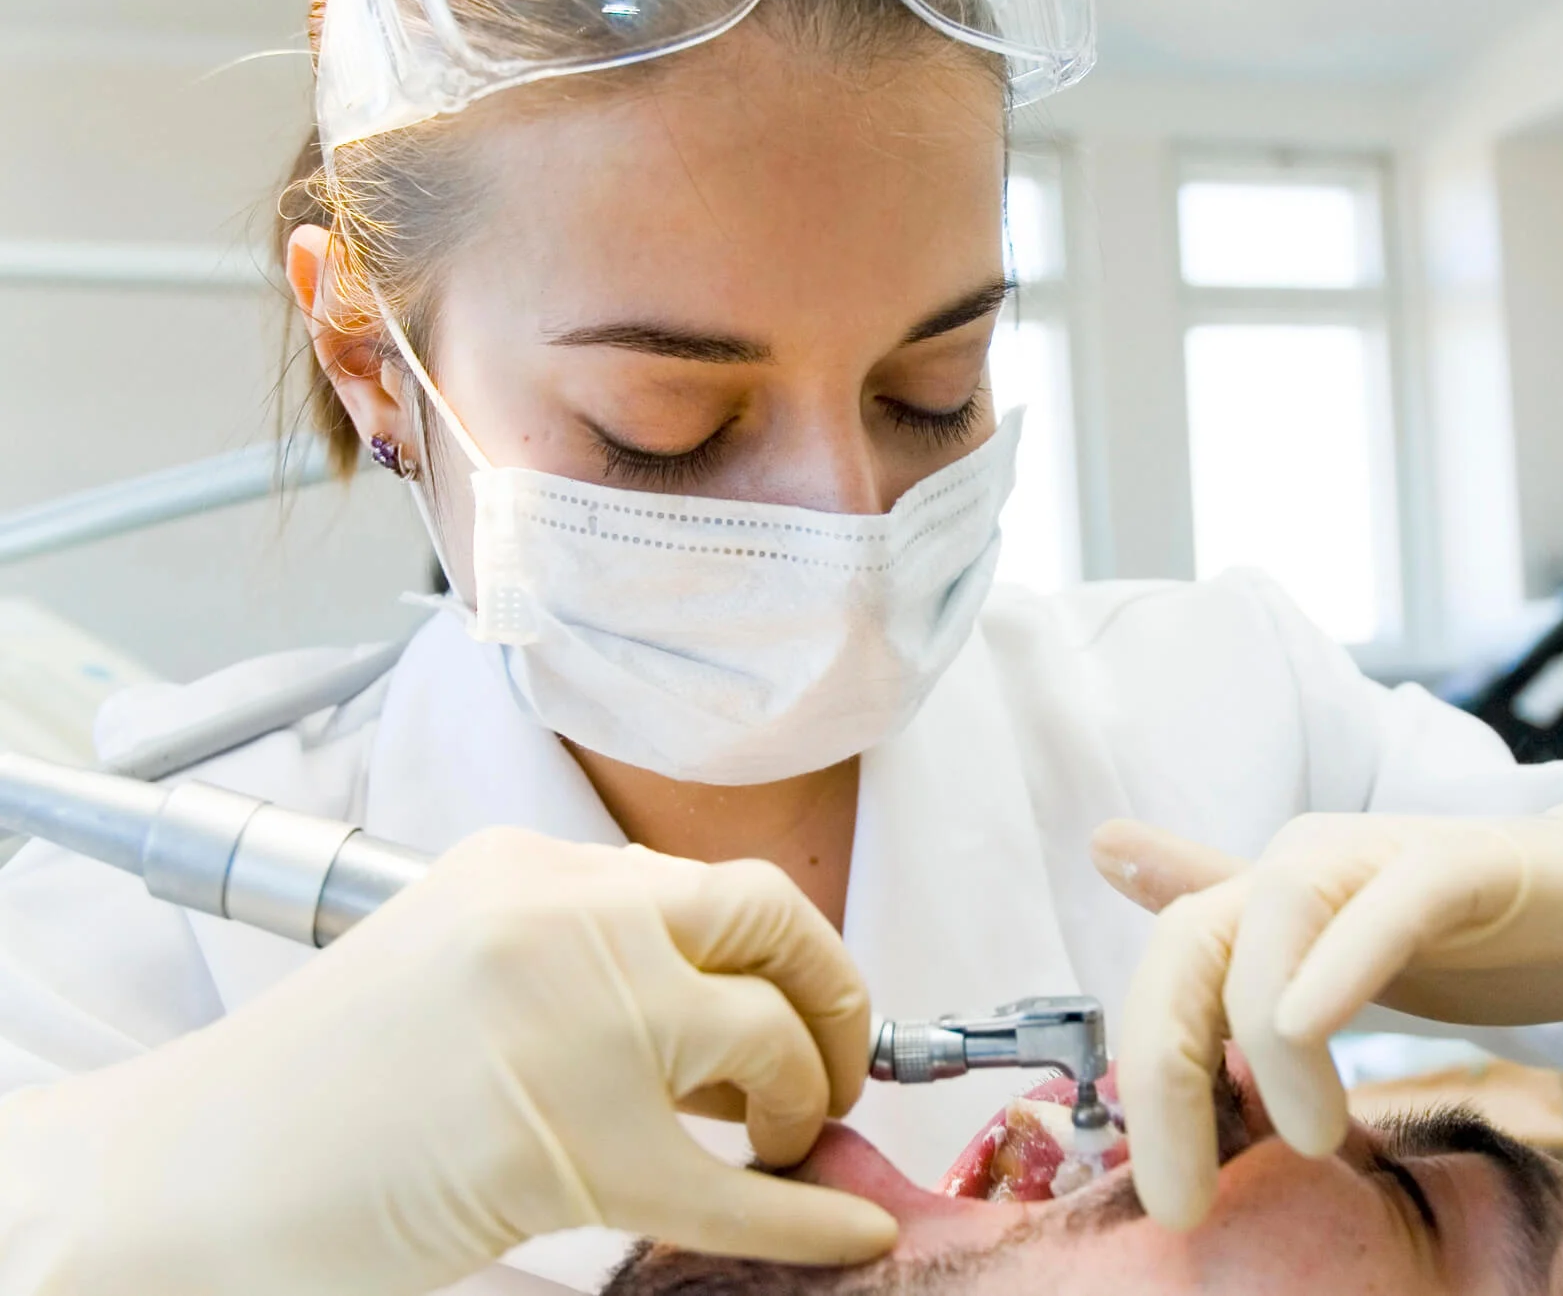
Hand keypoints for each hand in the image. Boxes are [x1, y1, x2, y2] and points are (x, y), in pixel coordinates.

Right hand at [0, 830, 895, 1294]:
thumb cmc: (319, 1088)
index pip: (707, 887)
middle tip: (838, 1066)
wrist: (185, 1178)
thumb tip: (739, 1017)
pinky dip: (807, 1216)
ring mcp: (567, 1026)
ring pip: (763, 1042)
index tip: (802, 1007)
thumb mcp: (457, 961)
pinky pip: (732, 1188)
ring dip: (806, 1100)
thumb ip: (586, 960)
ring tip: (787, 1142)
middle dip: (835, 994)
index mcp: (525, 865)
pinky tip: (845, 1230)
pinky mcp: (564, 1148)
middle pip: (766, 922)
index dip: (783, 956)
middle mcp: (557, 919)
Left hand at [1093, 789, 1562, 1228]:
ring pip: (1280, 906)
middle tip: (1186, 1199)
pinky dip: (1345, 955)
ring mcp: (1392, 855)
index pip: (1165, 976)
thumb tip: (1106, 849)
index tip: (1166, 1198)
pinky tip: (1309, 1022)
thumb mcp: (1350, 964)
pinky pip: (1398, 897)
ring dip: (1270, 1030)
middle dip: (1163, 1071)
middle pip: (1189, 943)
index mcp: (1275, 903)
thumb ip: (1241, 936)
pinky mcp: (1479, 862)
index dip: (1142, 1079)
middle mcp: (1313, 863)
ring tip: (1308, 1137)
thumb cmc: (1498, 936)